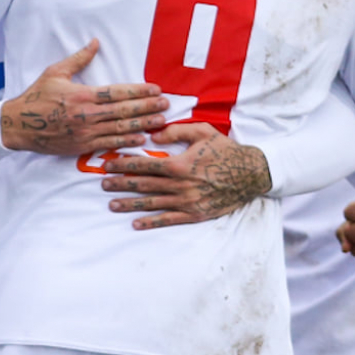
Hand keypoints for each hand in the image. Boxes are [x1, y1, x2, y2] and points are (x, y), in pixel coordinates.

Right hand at [0, 40, 166, 155]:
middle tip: (166, 104)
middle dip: (147, 107)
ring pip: (120, 128)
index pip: (118, 92)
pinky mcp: (81, 146)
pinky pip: (109, 144)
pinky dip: (126, 141)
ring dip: (143, 124)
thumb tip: (95, 43)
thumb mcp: (55, 73)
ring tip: (160, 121)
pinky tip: (141, 138)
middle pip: (124, 110)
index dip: (139, 91)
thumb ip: (78, 59)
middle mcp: (86, 114)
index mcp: (82, 94)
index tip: (156, 89)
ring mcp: (85, 132)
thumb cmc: (35, 97)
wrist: (18, 126)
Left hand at [100, 123, 273, 228]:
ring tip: (111, 205)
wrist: (252, 173)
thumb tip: (153, 134)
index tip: (108, 166)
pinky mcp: (195, 213)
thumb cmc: (225, 150)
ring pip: (152, 204)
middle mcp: (180, 185)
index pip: (144, 166)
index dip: (123, 166)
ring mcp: (187, 201)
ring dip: (129, 205)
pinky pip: (169, 219)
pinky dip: (151, 222)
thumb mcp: (203, 132)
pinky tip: (136, 223)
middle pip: (143, 185)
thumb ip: (176, 130)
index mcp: (179, 165)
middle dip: (120, 185)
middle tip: (103, 184)